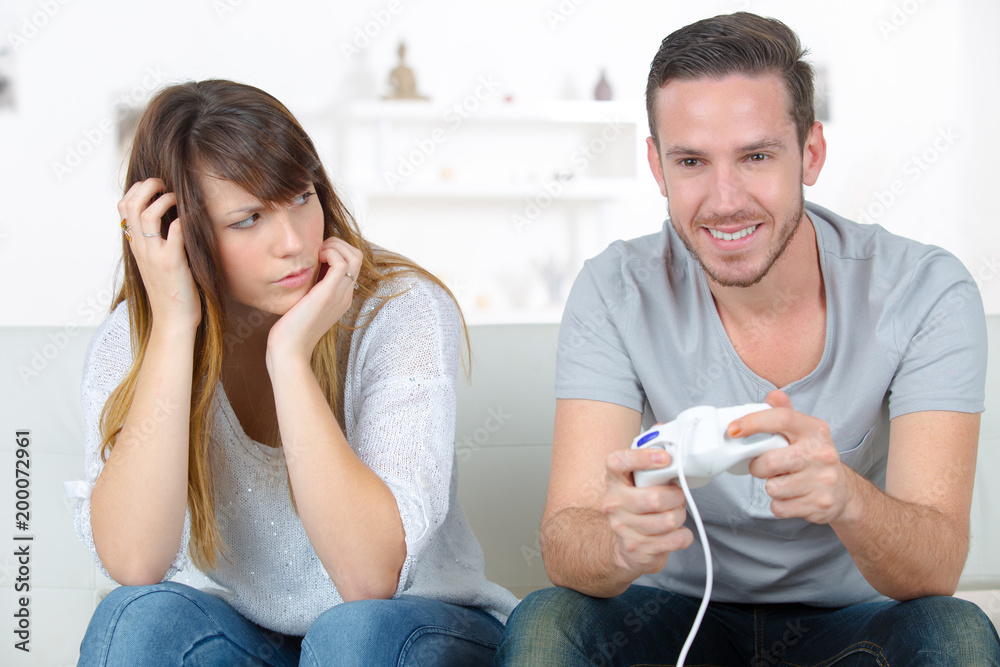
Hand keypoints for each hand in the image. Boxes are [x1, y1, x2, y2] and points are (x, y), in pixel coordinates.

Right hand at [118, 179, 200, 330]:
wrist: (173, 320)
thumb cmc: (170, 290)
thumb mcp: (155, 262)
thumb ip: (155, 241)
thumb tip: (166, 219)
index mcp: (136, 244)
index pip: (123, 206)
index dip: (136, 189)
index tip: (155, 186)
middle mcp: (141, 247)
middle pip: (131, 204)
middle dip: (148, 186)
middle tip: (165, 185)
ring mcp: (154, 255)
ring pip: (147, 214)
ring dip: (164, 200)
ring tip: (177, 199)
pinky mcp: (172, 263)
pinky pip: (174, 234)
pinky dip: (182, 221)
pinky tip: (190, 219)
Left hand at [266, 237, 362, 364]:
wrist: (289, 350)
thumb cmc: (291, 330)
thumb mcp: (304, 304)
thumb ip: (309, 289)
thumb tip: (303, 272)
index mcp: (341, 297)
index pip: (352, 264)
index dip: (336, 251)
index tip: (316, 254)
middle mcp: (345, 295)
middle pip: (357, 256)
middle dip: (338, 244)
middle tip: (317, 250)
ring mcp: (339, 295)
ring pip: (354, 256)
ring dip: (335, 246)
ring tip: (317, 253)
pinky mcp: (328, 295)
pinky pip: (341, 263)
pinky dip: (330, 253)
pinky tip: (315, 260)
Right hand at [601, 446, 693, 576]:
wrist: (627, 546)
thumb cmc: (639, 506)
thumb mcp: (641, 480)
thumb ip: (653, 455)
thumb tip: (665, 427)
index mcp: (615, 480)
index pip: (619, 462)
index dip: (642, 457)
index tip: (665, 458)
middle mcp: (614, 503)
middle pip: (654, 498)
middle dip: (676, 497)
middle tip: (677, 496)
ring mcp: (623, 528)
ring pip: (668, 520)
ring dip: (680, 516)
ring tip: (674, 514)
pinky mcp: (637, 549)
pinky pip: (675, 539)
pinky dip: (683, 535)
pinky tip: (675, 533)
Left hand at [740, 390, 855, 523]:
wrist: (843, 492)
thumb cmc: (814, 458)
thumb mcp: (805, 431)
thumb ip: (785, 413)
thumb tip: (773, 396)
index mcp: (815, 430)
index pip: (781, 418)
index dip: (753, 422)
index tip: (733, 430)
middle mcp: (822, 453)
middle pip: (769, 461)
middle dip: (757, 467)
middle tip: (762, 465)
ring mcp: (823, 480)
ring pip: (773, 487)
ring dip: (770, 486)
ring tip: (783, 480)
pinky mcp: (819, 504)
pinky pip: (780, 507)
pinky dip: (779, 504)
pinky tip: (791, 496)